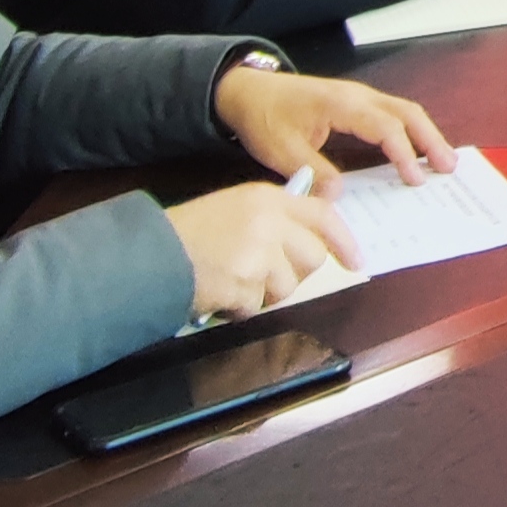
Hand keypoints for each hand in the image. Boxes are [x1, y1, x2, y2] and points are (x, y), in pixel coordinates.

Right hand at [168, 180, 353, 320]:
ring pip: (286, 287)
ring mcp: (258, 254)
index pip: (322, 216)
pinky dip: (238, 307)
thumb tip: (311, 243)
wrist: (149, 252)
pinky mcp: (245, 285)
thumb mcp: (234, 209)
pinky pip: (256, 306)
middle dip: (292, 273)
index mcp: (267, 199)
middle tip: (262, 274)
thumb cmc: (189, 231)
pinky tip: (217, 290)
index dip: (343, 240)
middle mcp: (268, 222)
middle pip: (312, 258)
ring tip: (231, 279)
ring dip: (262, 292)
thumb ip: (274, 219)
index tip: (356, 261)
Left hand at [212, 61, 458, 184]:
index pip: (384, 126)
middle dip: (431, 140)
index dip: (403, 153)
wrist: (247, 91)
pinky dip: (411, 131)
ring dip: (426, 135)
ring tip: (442, 162)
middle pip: (406, 113)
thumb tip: (340, 195)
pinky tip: (416, 151)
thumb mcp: (280, 150)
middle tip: (448, 168)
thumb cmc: (264, 117)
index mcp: (341, 105)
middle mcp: (357, 96)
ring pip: (403, 111)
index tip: (414, 179)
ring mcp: (359, 97)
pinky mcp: (356, 103)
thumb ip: (312, 172)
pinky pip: (392, 114)